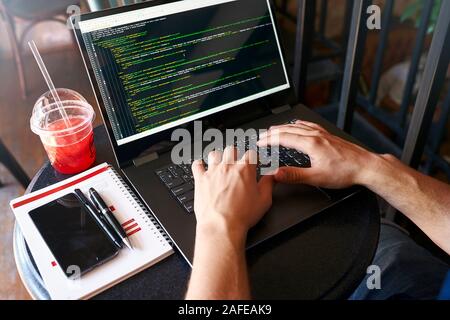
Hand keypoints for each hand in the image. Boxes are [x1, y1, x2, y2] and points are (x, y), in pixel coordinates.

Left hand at [192, 147, 273, 239]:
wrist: (221, 226)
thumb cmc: (242, 215)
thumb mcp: (264, 200)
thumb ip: (268, 184)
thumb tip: (271, 176)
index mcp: (245, 169)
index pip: (251, 154)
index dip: (254, 158)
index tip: (254, 163)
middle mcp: (228, 167)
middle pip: (231, 149)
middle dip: (235, 155)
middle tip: (236, 164)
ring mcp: (213, 172)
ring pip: (214, 154)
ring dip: (218, 158)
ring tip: (220, 166)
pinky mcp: (200, 180)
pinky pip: (197, 165)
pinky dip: (199, 166)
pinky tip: (202, 169)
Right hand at [257, 120, 379, 188]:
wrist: (366, 167)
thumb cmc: (345, 172)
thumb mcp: (316, 177)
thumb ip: (294, 175)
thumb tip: (277, 174)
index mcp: (310, 144)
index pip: (283, 138)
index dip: (269, 140)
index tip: (259, 142)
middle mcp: (316, 136)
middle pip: (288, 130)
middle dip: (272, 132)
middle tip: (261, 135)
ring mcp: (323, 134)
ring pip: (298, 127)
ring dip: (283, 127)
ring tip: (274, 129)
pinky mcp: (329, 136)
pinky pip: (309, 126)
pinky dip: (299, 124)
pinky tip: (298, 124)